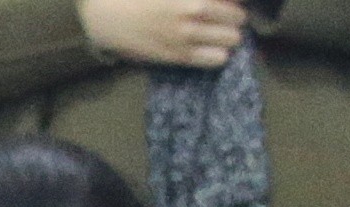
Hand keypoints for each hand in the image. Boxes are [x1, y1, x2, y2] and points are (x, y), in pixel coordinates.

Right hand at [78, 0, 245, 65]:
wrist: (110, 16)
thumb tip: (230, 3)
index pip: (236, 3)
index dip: (232, 4)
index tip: (225, 6)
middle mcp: (195, 9)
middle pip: (239, 18)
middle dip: (234, 18)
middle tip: (223, 20)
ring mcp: (187, 34)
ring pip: (232, 40)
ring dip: (228, 36)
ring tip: (217, 36)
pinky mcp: (177, 55)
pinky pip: (215, 59)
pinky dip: (218, 54)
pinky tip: (208, 50)